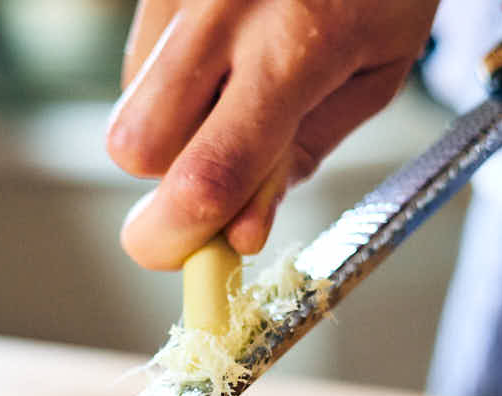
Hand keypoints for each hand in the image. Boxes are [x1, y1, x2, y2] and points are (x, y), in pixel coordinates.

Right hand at [108, 0, 438, 269]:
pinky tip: (222, 59)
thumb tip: (235, 232)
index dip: (186, 237)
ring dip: (172, 133)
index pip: (211, 170)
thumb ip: (299, 155)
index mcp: (297, 45)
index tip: (190, 264)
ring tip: (238, 95)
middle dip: (166, 184)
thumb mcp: (373, 77)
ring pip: (128, 107)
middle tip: (217, 185)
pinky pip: (137, 66)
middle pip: (134, 145)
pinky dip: (172, 87)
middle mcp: (222, 9)